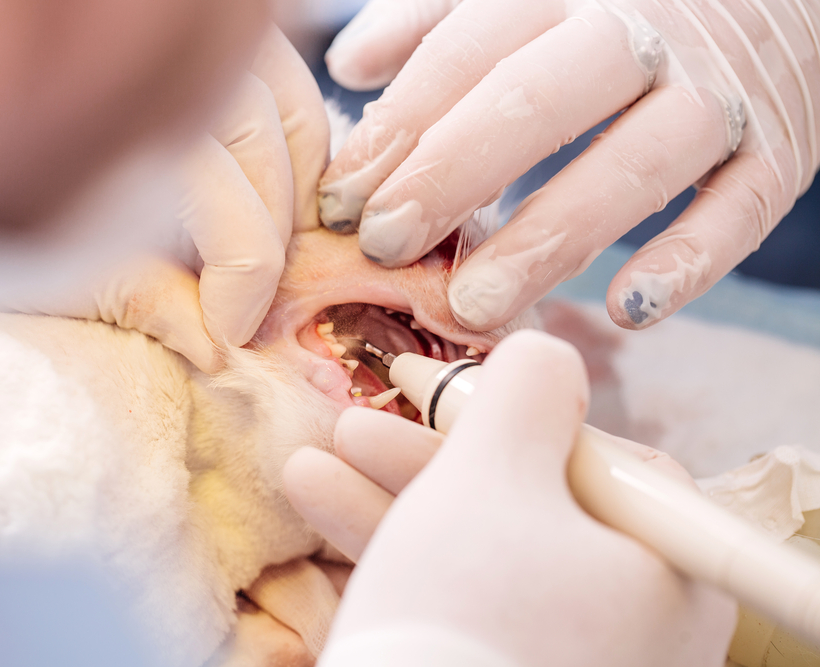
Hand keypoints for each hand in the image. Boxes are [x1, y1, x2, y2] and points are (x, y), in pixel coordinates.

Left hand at [17, 26, 329, 372]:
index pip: (240, 235)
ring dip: (294, 194)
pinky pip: (291, 91)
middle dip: (274, 247)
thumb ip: (148, 302)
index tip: (229, 334)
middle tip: (249, 299)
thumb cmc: (0, 206)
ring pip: (293, 123)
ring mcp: (201, 53)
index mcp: (130, 143)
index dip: (245, 297)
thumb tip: (215, 347)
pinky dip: (293, 145)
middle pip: (272, 174)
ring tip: (261, 242)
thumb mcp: (64, 268)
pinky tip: (261, 191)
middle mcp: (173, 78)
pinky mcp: (222, 48)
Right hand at [284, 331, 735, 665]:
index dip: (500, 409)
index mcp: (664, 566)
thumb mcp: (493, 473)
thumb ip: (527, 389)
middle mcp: (633, 619)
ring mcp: (570, 655)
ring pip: (477, 553)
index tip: (420, 384)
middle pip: (522, 504)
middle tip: (351, 423)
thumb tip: (545, 350)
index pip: (589, 455)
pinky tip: (326, 513)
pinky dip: (400, 557)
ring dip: (389, 503)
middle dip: (420, 459)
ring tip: (308, 467)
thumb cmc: (472, 607)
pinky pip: (459, 601)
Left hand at [319, 0, 819, 330]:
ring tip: (475, 304)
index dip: (399, 129)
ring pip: (634, 164)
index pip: (467, 51)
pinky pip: (741, 209)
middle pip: (539, 99)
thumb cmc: (621, 3)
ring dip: (551, 237)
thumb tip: (349, 67)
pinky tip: (628, 310)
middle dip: (452, 175)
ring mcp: (720, 92)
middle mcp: (646, 31)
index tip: (343, 202)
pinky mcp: (782, 150)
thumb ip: (435, 22)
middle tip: (385, 247)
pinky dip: (690, 261)